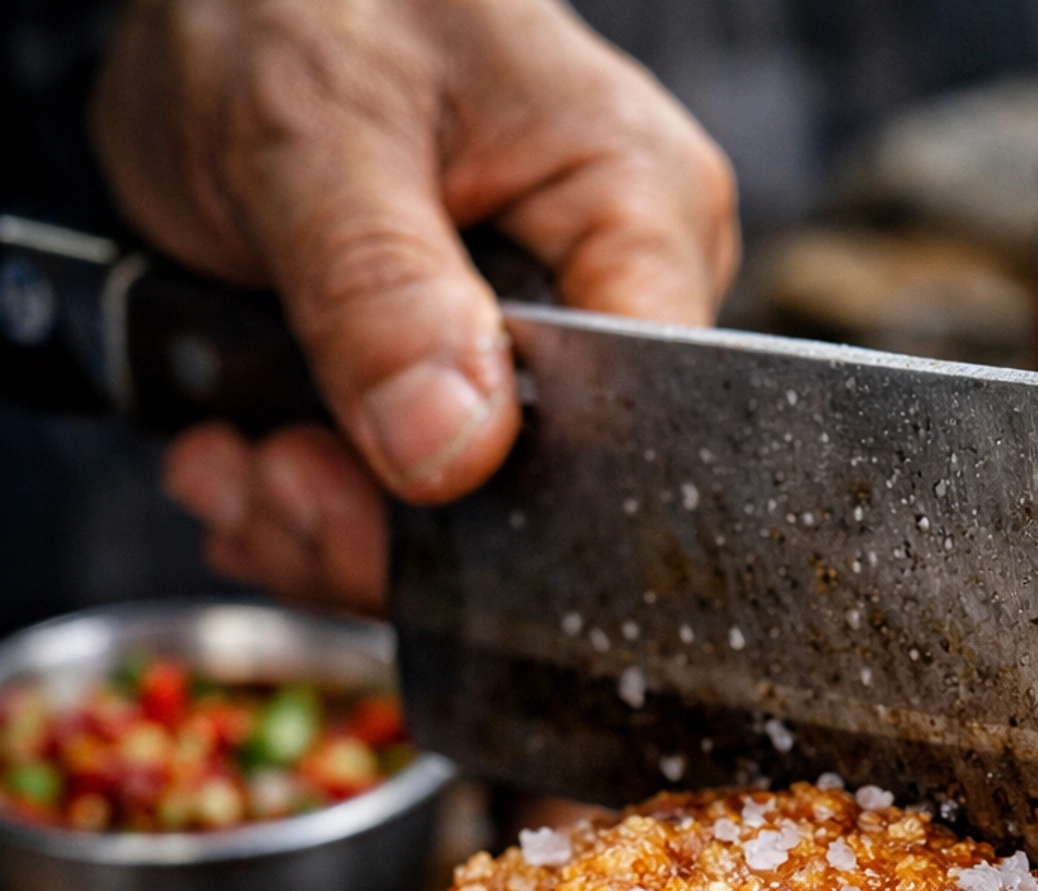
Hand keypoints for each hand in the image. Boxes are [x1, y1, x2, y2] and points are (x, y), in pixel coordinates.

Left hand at [93, 0, 738, 609]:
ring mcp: (538, 355)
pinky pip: (406, 504)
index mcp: (638, 207)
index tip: (364, 484)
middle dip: (383, 525)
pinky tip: (240, 459)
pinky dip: (309, 506)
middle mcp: (613, 294)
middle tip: (267, 476)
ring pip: (461, 521)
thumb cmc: (285, 0)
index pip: (632, 422)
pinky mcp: (463, 392)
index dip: (507, 495)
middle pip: (540, 499)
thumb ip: (379, 292)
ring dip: (323, 526)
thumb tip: (451, 449)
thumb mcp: (310, 130)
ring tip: (234, 466)